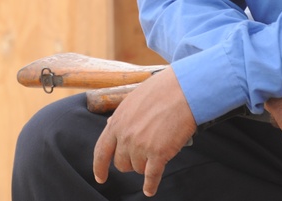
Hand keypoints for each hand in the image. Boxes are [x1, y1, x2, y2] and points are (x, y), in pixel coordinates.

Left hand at [92, 67, 196, 196]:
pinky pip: (151, 176)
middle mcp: (125, 136)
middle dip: (130, 162)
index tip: (100, 177)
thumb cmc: (161, 92)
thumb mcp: (132, 101)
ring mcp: (141, 146)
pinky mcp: (158, 154)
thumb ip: (122, 117)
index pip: (101, 150)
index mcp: (117, 122)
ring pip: (137, 168)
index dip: (99, 166)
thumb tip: (111, 125)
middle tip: (142, 155)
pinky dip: (150, 185)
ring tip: (157, 151)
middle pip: (121, 163)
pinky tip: (150, 190)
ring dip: (145, 165)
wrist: (182, 91)